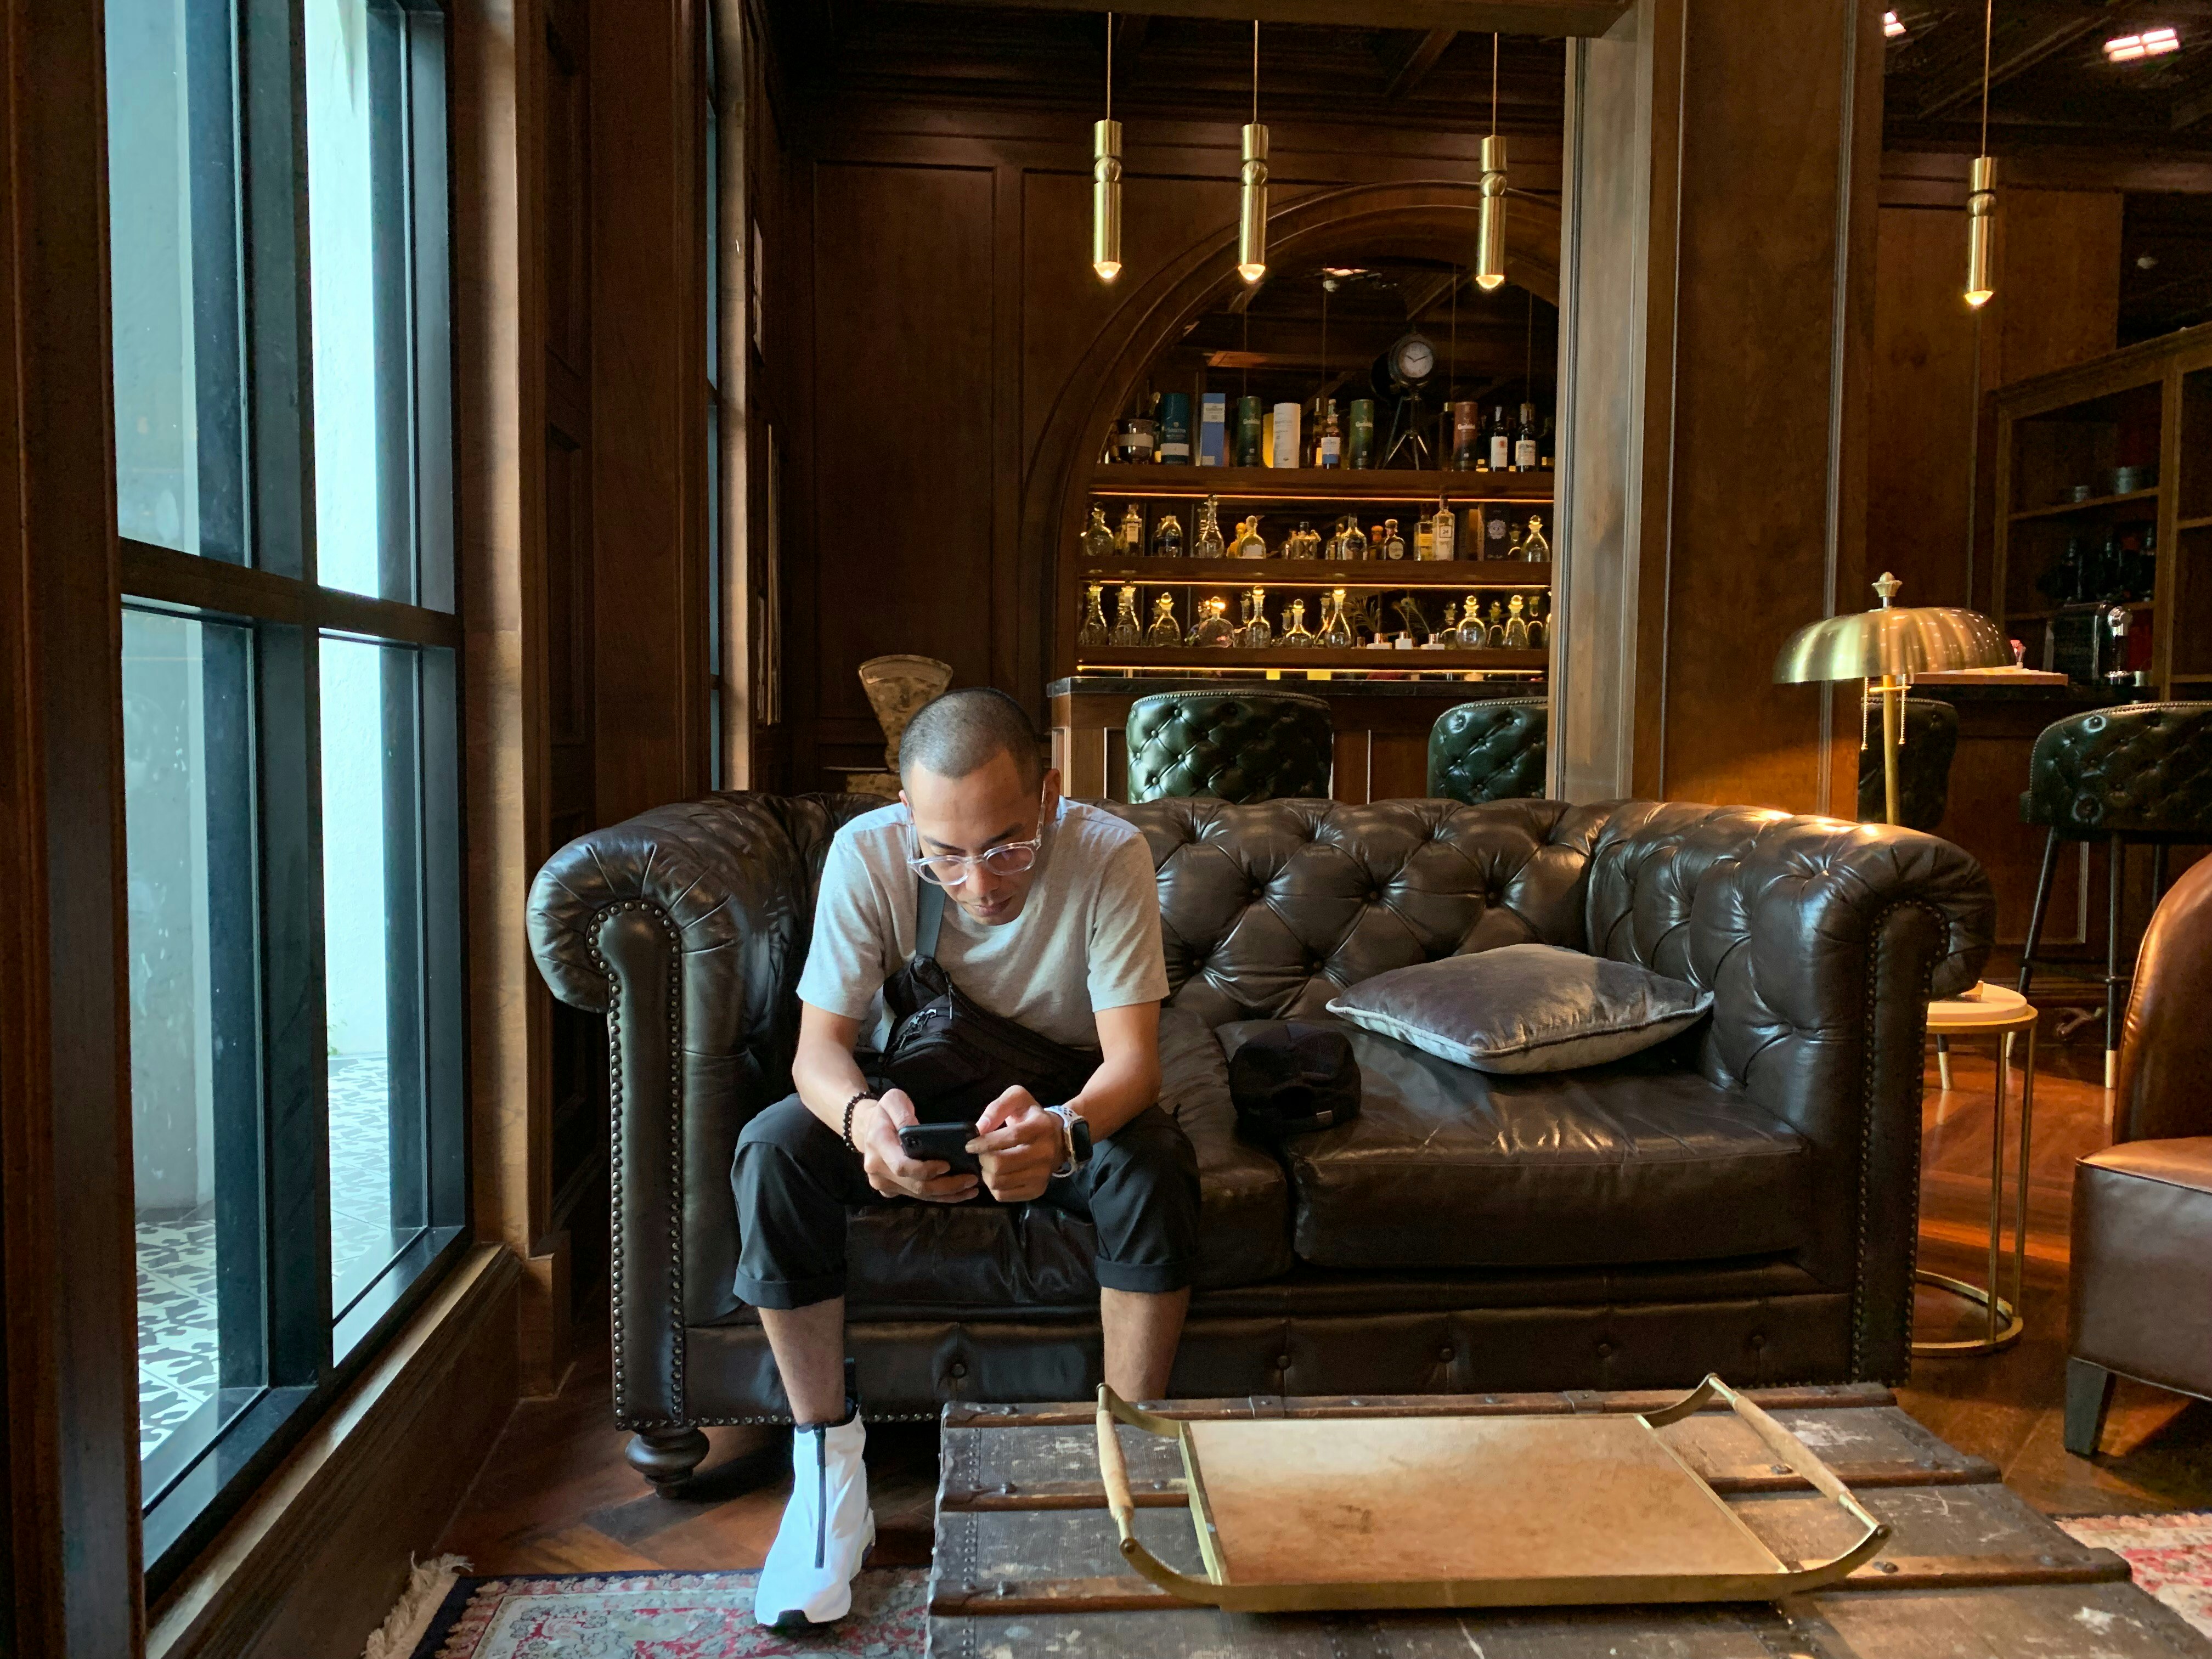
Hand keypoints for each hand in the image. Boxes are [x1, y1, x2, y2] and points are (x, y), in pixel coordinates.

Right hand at [857, 1088, 977, 1203]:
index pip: (902, 1166)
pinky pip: (915, 1196)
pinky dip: (937, 1197)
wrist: (866, 1128)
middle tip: (971, 1179)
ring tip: (970, 1189)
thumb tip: (917, 1130)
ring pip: (918, 1195)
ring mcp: (882, 1183)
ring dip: (946, 1195)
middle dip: (945, 1185)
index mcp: (878, 1145)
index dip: (925, 1170)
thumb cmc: (884, 1113)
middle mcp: (877, 1170)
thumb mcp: (893, 1101)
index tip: (948, 1165)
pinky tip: (957, 1193)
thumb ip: (904, 1114)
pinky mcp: (890, 1190)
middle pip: (914, 1186)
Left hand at [970, 1087, 1062, 1203]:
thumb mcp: (1018, 1099)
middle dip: (983, 1159)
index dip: (986, 1142)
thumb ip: (997, 1107)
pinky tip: (996, 1175)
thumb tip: (980, 1128)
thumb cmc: (1032, 1117)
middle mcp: (1045, 1153)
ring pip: (999, 1182)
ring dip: (986, 1173)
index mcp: (1041, 1127)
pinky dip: (993, 1186)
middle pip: (1001, 1164)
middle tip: (980, 1154)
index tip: (970, 1145)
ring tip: (987, 1164)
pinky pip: (1003, 1195)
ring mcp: (1042, 1175)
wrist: (1059, 1139)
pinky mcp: (1037, 1190)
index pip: (1011, 1137)